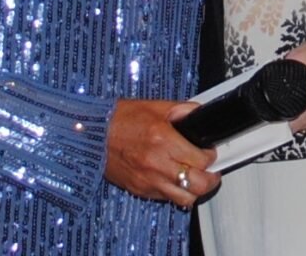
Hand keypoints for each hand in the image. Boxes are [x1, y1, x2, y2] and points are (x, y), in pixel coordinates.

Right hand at [104, 98, 220, 205]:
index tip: (209, 151)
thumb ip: (181, 109)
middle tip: (212, 171)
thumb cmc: (120, 118)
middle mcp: (157, 163)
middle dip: (210, 179)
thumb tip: (198, 112)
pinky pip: (166, 199)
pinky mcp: (140, 190)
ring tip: (197, 179)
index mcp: (163, 139)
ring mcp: (148, 180)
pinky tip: (175, 180)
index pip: (200, 159)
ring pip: (185, 199)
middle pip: (197, 184)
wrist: (93, 135)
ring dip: (195, 190)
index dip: (210, 155)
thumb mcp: (155, 106)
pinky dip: (175, 193)